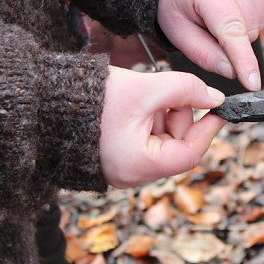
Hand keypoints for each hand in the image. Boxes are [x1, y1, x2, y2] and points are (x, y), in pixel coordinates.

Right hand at [98, 67, 226, 187]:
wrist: (45, 101)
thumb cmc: (92, 98)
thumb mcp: (145, 89)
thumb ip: (185, 90)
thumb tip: (214, 98)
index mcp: (139, 165)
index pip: (189, 154)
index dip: (208, 129)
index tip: (219, 109)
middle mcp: (131, 174)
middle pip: (176, 147)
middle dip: (179, 116)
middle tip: (171, 92)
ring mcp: (122, 168)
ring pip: (161, 141)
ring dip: (162, 115)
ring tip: (144, 95)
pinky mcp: (115, 158)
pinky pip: (145, 140)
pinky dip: (148, 120)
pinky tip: (135, 104)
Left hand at [157, 0, 263, 91]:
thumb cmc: (179, 0)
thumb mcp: (177, 29)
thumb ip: (202, 53)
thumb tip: (232, 71)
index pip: (230, 29)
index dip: (242, 59)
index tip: (252, 83)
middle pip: (247, 32)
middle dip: (231, 41)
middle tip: (210, 26)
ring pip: (259, 25)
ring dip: (242, 29)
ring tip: (220, 12)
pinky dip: (252, 18)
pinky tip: (234, 6)